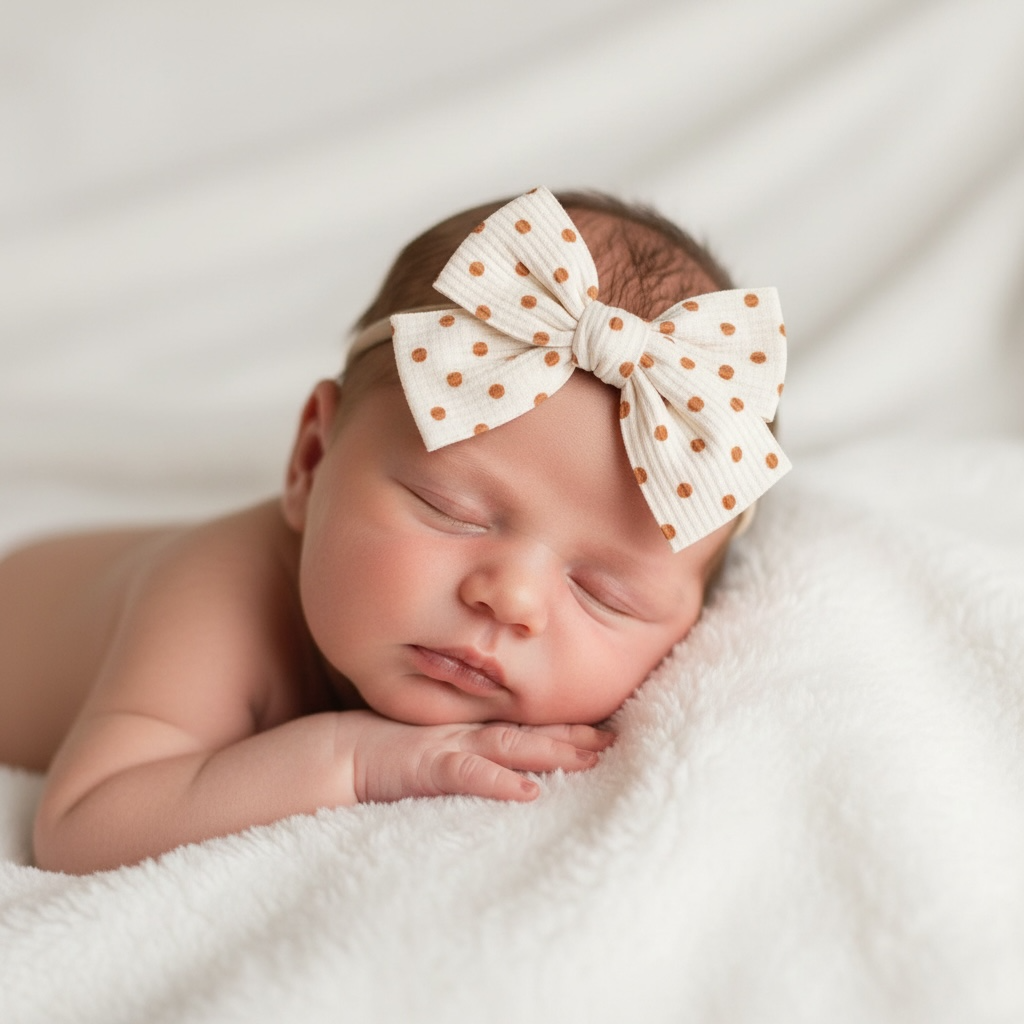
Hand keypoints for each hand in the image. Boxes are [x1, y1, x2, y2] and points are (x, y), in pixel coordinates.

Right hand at [341, 711, 614, 803]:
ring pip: (510, 746)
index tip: (602, 730)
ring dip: (552, 751)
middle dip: (573, 736)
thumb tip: (502, 770)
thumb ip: (460, 754)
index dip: (562, 727)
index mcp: (465, 730)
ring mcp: (447, 746)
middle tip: (615, 739)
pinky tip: (529, 792)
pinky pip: (468, 774)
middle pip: (528, 732)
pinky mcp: (426, 766)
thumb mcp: (427, 749)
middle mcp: (464, 732)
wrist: (332, 754)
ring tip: (591, 756)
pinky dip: (499, 782)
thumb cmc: (378, 753)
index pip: (522, 727)